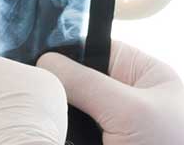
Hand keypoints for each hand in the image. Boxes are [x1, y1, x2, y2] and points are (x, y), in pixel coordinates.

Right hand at [37, 42, 183, 144]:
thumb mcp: (130, 110)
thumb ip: (88, 83)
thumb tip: (47, 61)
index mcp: (144, 74)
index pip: (98, 48)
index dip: (70, 52)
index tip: (39, 57)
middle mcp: (128, 97)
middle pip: (80, 82)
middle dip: (62, 89)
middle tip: (39, 94)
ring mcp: (114, 126)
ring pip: (73, 113)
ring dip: (60, 116)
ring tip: (48, 117)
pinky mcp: (102, 144)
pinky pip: (73, 134)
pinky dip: (65, 135)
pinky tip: (55, 134)